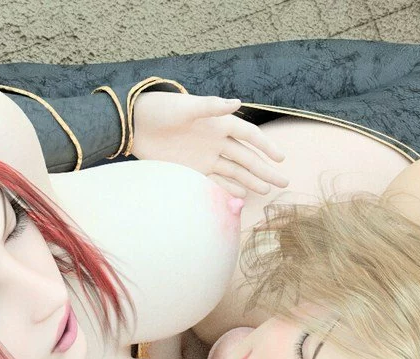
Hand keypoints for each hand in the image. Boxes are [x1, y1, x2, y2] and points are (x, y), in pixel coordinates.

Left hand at [131, 91, 288, 197]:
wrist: (136, 125)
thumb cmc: (161, 110)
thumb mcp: (185, 107)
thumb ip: (211, 107)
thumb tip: (237, 102)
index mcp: (219, 123)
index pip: (249, 136)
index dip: (265, 146)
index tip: (280, 158)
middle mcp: (217, 142)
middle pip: (247, 158)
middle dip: (265, 170)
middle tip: (283, 183)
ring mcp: (206, 157)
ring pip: (235, 172)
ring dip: (250, 181)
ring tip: (266, 192)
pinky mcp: (193, 170)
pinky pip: (215, 182)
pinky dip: (228, 189)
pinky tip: (242, 196)